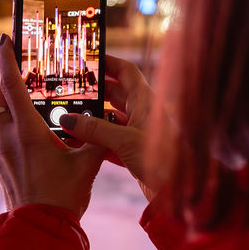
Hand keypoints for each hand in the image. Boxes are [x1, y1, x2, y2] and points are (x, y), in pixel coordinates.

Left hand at [0, 34, 105, 218]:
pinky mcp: (1, 168)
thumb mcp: (87, 164)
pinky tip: (39, 145)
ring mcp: (1, 154)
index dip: (7, 58)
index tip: (4, 39)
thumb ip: (96, 138)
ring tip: (39, 114)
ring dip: (13, 111)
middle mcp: (8, 138)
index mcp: (27, 130)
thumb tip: (108, 122)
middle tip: (27, 80)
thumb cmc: (63, 197)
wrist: (40, 232)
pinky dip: (17, 134)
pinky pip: (5, 142)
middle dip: (6, 83)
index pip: (10, 83)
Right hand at [57, 55, 177, 203]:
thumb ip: (95, 130)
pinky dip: (96, 141)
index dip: (108, 62)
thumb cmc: (163, 160)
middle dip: (93, 92)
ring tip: (68, 117)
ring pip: (110, 119)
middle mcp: (143, 113)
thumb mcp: (124, 141)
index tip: (88, 59)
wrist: (181, 190)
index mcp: (146, 101)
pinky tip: (79, 143)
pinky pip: (111, 141)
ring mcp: (138, 132)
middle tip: (70, 90)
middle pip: (114, 94)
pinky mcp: (134, 152)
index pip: (125, 72)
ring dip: (92, 119)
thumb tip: (67, 120)